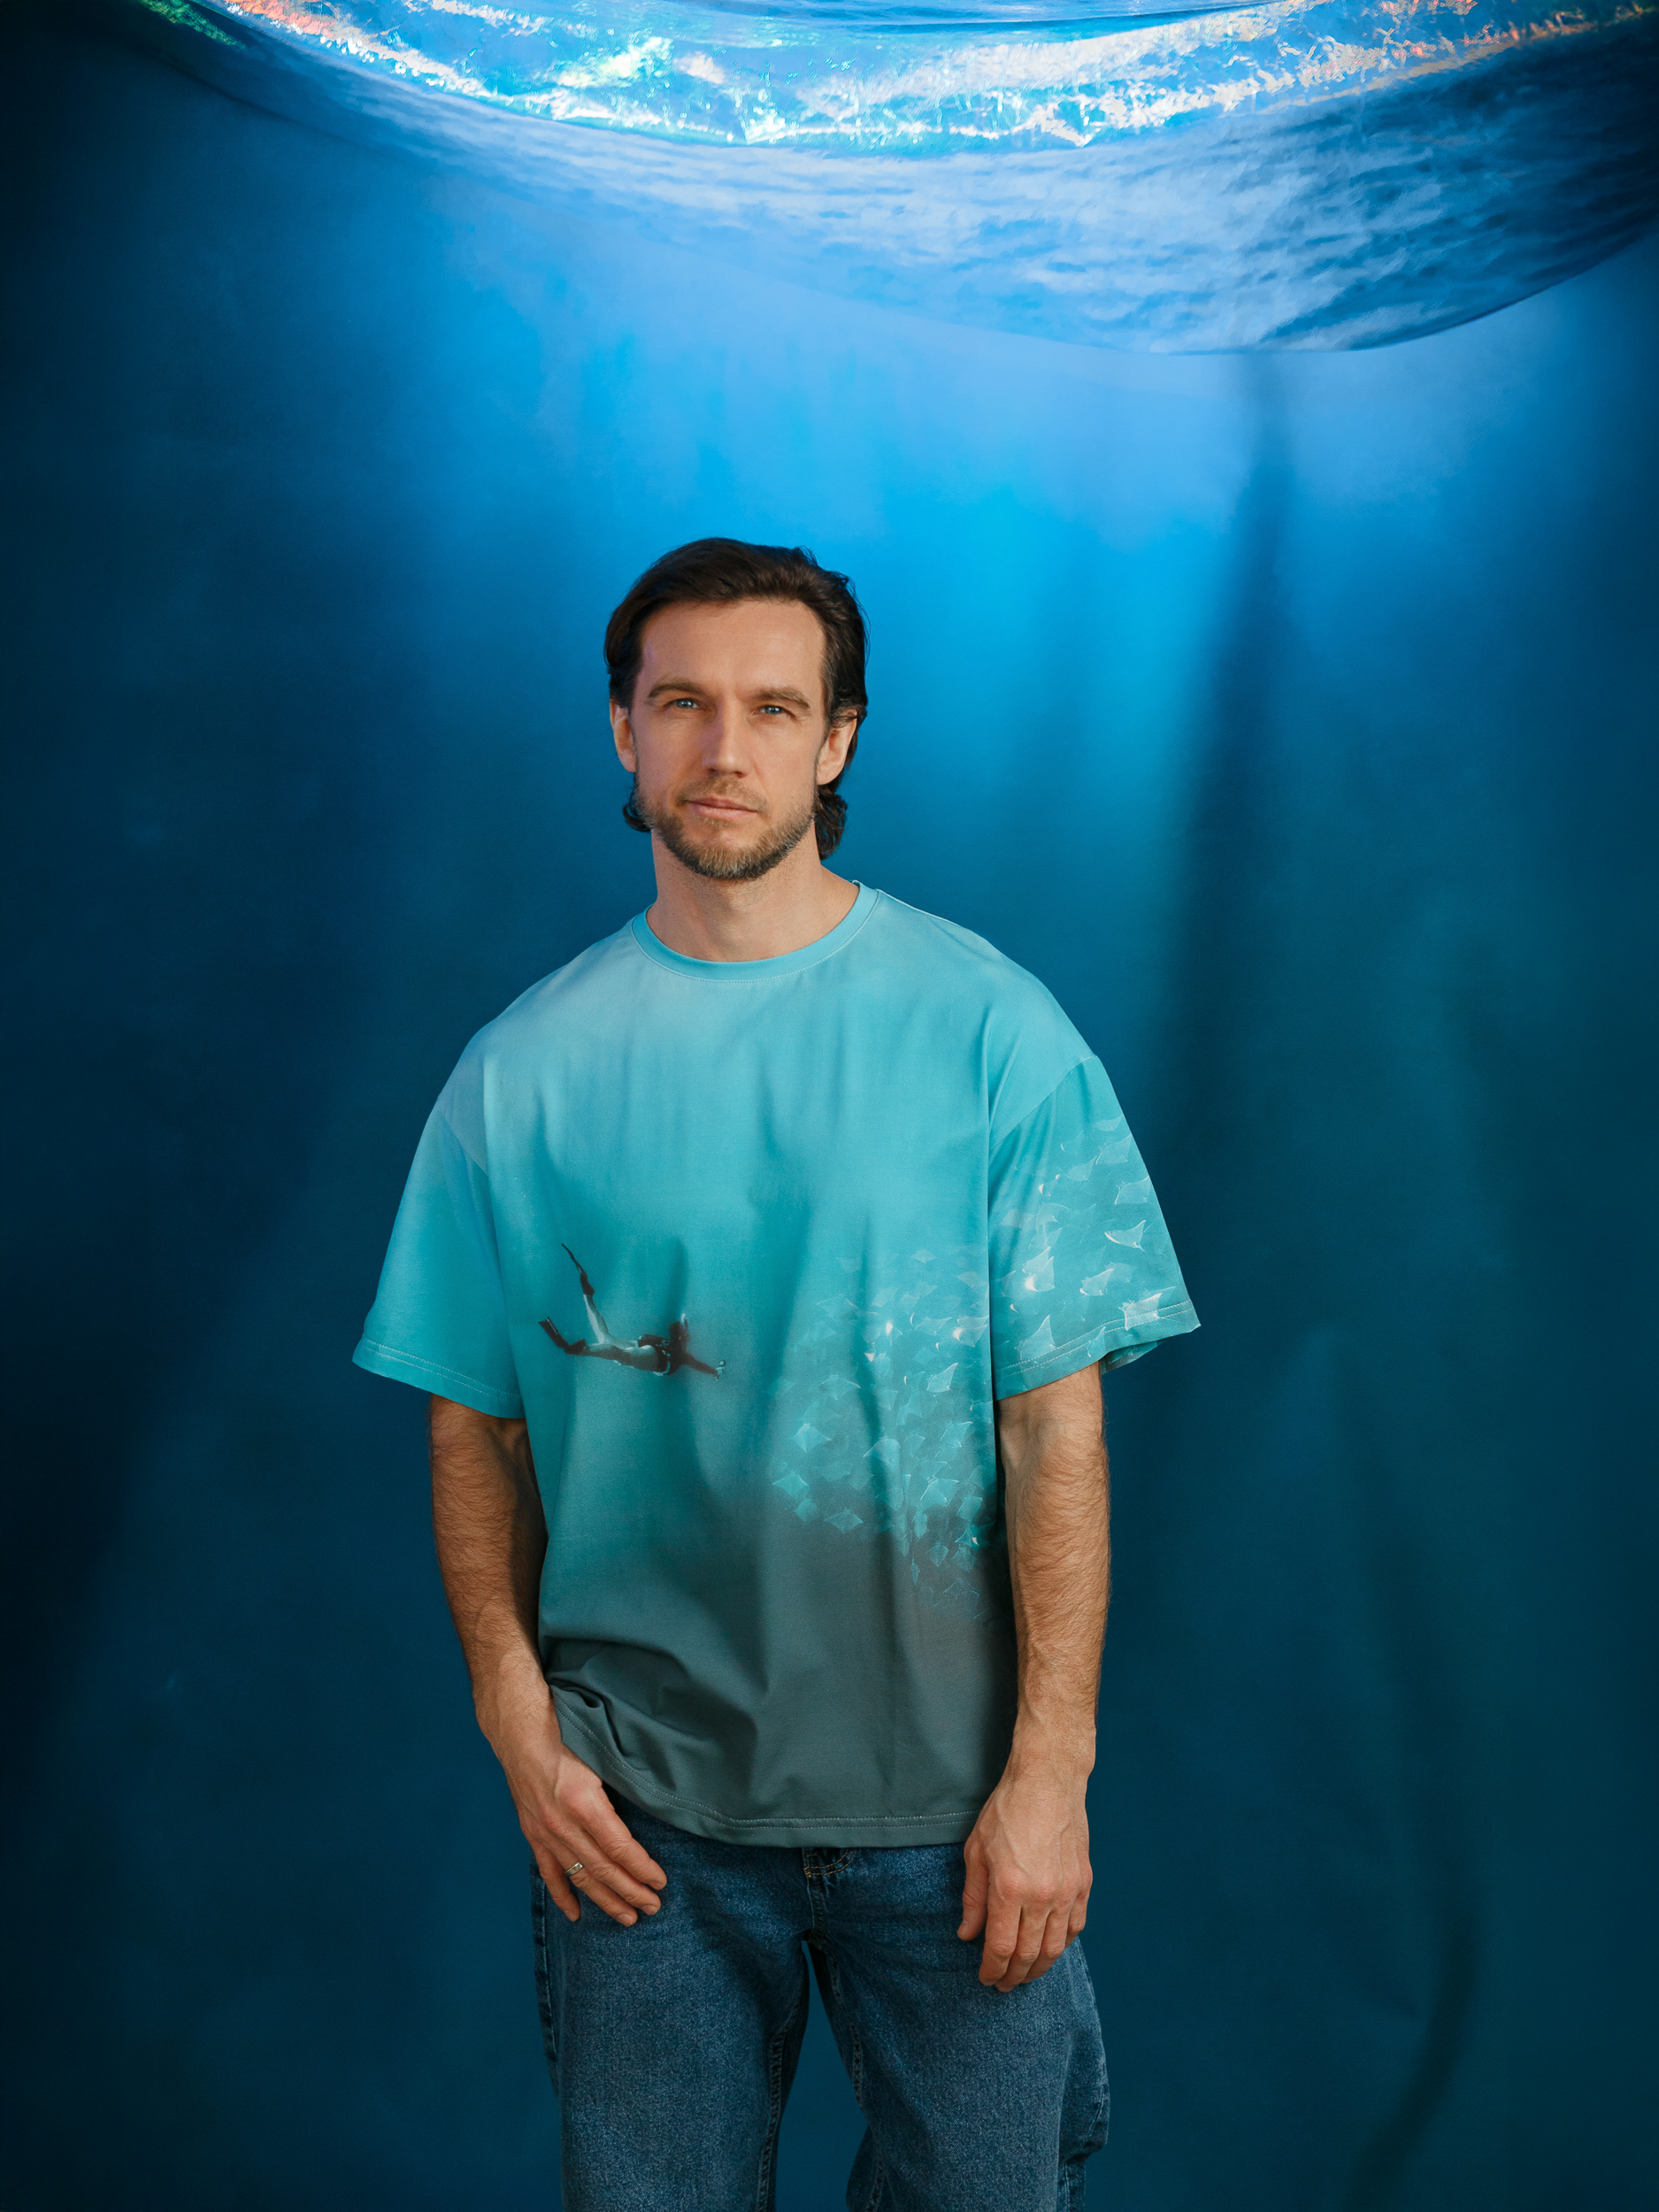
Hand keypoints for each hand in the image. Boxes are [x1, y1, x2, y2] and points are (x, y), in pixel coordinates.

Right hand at [485, 1670, 666, 1927]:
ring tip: (628, 1917)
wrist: (517, 1729)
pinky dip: (562, 1894)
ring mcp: (544, 1832)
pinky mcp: (532, 1833)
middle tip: (653, 1908)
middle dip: (630, 1891)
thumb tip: (653, 1806)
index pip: (619, 1847)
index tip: (660, 1881)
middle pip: (602, 1868)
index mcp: (583, 1801)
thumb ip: (620, 1784)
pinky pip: (548, 1871)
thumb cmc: (564, 1731)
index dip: (641, 1867)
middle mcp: (562, 1823)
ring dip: (604, 1899)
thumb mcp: (599, 1753)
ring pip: (578, 1875)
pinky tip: (576, 1914)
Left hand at [958, 1745, 1091, 1991]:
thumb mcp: (976, 1851)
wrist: (1048, 1781)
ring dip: (1039, 1968)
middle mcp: (1041, 1895)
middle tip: (1003, 1985)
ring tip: (1024, 1975)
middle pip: (1029, 1955)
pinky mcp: (1084, 1884)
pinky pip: (1075, 1927)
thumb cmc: (1006, 1811)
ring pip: (1055, 1948)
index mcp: (1009, 1888)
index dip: (991, 1969)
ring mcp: (1067, 1891)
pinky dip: (1062, 1945)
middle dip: (1013, 1976)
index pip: (1000, 1947)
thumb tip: (967, 1935)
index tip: (985, 1978)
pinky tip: (1050, 1949)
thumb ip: (973, 1898)